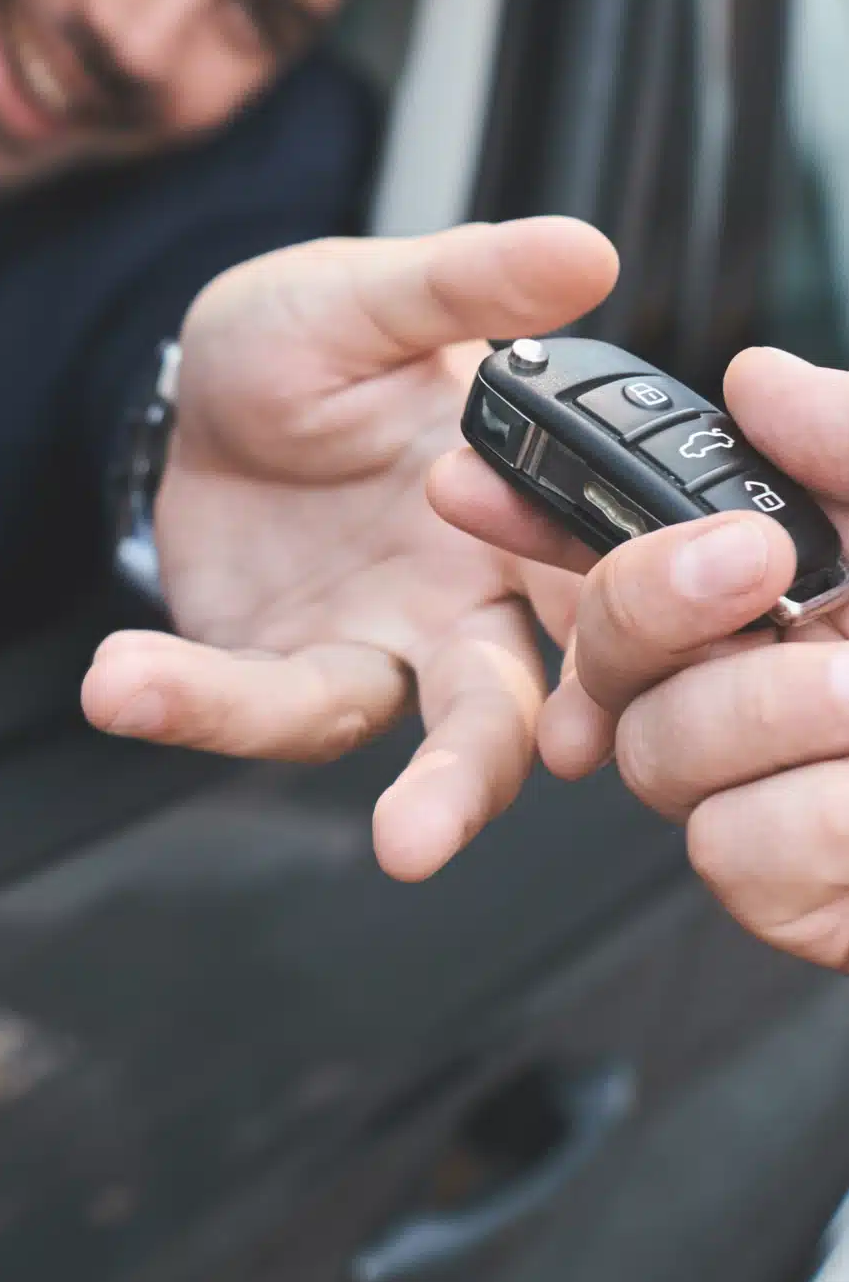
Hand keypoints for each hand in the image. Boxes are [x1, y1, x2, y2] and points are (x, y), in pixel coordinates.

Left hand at [81, 218, 616, 879]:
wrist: (201, 386)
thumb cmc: (315, 342)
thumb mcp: (369, 296)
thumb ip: (466, 285)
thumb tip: (582, 250)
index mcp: (528, 512)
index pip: (601, 581)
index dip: (613, 620)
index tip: (582, 652)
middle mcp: (472, 602)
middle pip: (505, 708)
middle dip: (472, 771)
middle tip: (425, 827)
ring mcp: (383, 649)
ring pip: (379, 739)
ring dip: (285, 759)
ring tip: (189, 722)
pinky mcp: (286, 673)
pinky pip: (255, 706)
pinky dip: (191, 700)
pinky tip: (120, 680)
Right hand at [430, 346, 848, 967]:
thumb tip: (756, 382)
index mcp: (804, 586)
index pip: (634, 543)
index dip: (538, 507)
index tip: (467, 474)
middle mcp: (779, 687)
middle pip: (610, 660)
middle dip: (649, 603)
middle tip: (747, 568)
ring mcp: (790, 798)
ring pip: (660, 763)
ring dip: (772, 717)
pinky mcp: (815, 899)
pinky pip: (741, 863)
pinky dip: (822, 828)